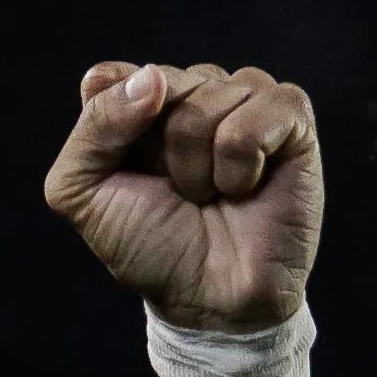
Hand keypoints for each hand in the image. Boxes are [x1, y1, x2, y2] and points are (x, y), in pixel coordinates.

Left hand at [42, 61, 323, 331]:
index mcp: (141, 103)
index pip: (112, 78)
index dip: (114, 124)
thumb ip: (93, 126)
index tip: (127, 173)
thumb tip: (154, 76)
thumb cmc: (150, 247)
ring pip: (212, 93)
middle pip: (165, 82)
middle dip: (164, 152)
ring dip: (203, 163)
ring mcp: (246, 100)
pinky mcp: (293, 120)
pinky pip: (260, 111)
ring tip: (214, 195)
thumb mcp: (84, 193)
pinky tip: (248, 188)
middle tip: (180, 193)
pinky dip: (243, 161)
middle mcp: (194, 92)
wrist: (209, 299)